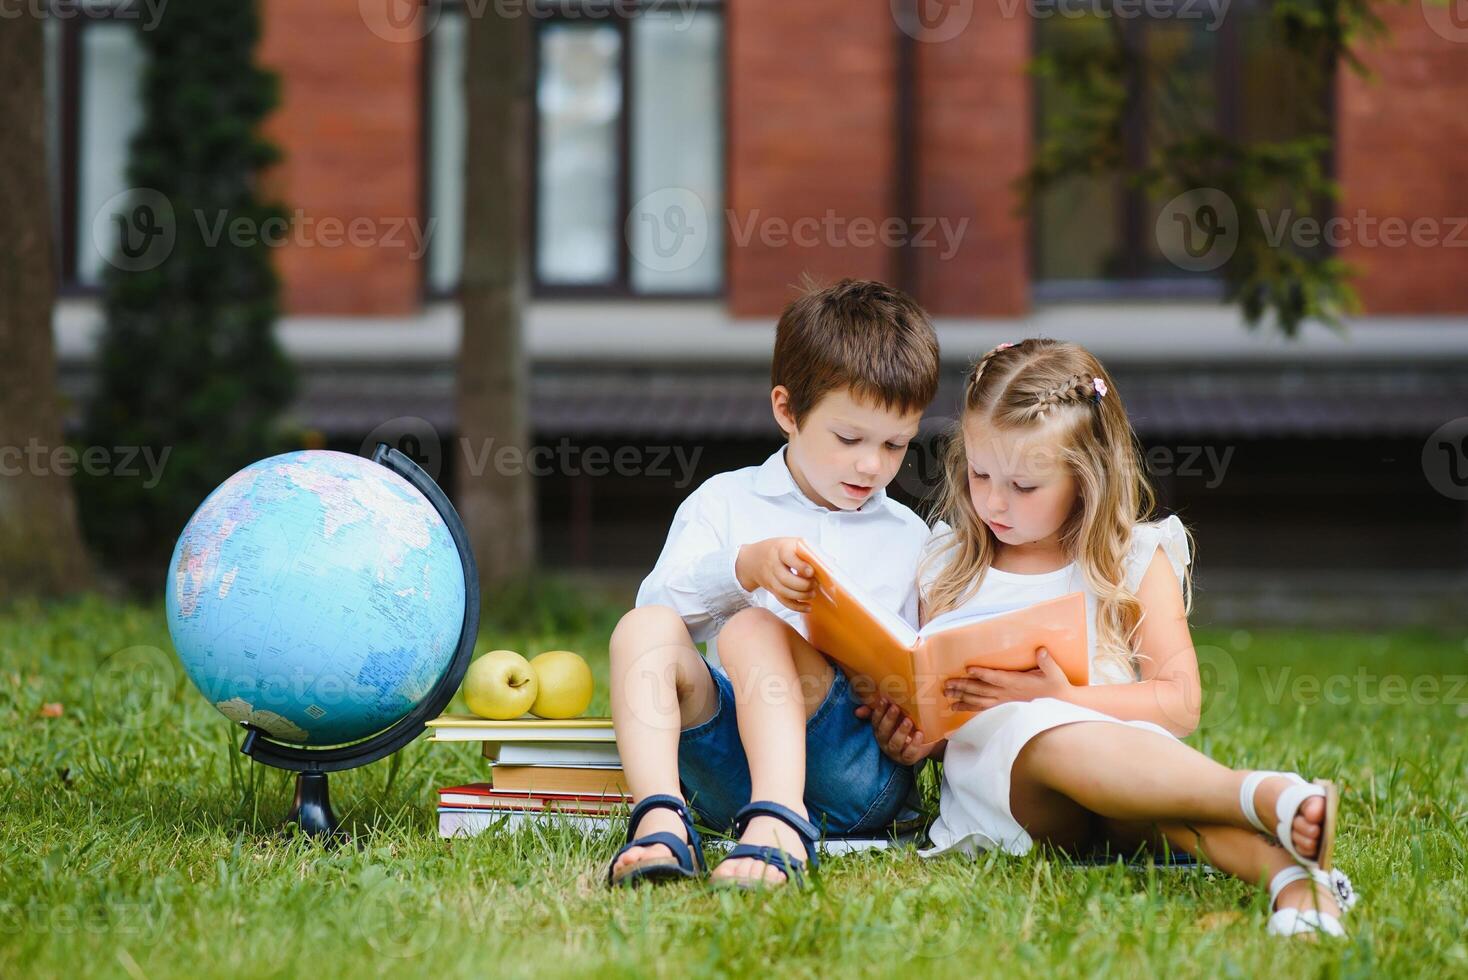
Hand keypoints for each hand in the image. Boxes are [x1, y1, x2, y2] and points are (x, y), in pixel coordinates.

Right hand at [735, 537, 814, 612]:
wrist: (754, 558)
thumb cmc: (780, 550)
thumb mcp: (793, 544)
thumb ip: (811, 551)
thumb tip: (831, 561)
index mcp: (781, 549)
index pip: (788, 557)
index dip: (800, 566)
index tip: (811, 572)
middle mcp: (773, 564)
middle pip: (785, 578)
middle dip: (803, 584)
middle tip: (815, 583)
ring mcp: (771, 579)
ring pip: (783, 591)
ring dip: (801, 595)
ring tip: (812, 593)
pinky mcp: (772, 590)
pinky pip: (783, 601)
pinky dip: (797, 606)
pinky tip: (808, 607)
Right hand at [854, 697, 942, 765]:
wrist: (924, 742)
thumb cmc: (904, 726)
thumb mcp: (893, 717)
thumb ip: (877, 711)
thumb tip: (856, 711)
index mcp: (879, 730)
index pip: (876, 721)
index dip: (879, 711)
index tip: (884, 700)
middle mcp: (884, 742)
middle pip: (884, 732)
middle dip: (889, 719)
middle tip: (896, 707)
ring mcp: (895, 752)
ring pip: (895, 743)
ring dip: (901, 731)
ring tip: (908, 721)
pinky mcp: (907, 759)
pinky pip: (909, 753)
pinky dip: (914, 744)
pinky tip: (919, 734)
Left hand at [944, 648, 1073, 711]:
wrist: (1059, 706)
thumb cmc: (1055, 686)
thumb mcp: (1054, 673)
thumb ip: (1046, 662)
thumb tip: (1041, 650)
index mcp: (1017, 683)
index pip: (997, 677)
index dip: (983, 673)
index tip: (968, 669)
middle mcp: (1007, 694)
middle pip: (981, 690)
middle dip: (963, 687)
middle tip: (947, 685)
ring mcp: (1004, 702)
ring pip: (979, 701)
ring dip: (962, 698)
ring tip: (947, 696)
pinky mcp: (1003, 708)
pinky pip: (983, 710)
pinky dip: (969, 709)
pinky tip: (956, 708)